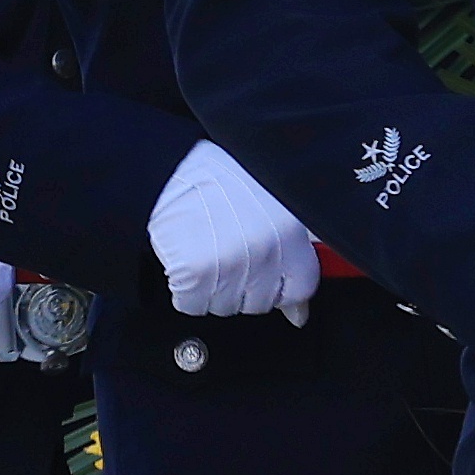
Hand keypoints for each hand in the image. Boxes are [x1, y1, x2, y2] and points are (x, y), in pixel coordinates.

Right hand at [148, 141, 318, 320]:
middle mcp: (265, 250)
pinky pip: (192, 305)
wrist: (172, 165)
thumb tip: (298, 309)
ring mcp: (231, 264)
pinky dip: (185, 289)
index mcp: (288, 230)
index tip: (273, 289)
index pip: (302, 288)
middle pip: (259, 303)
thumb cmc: (217, 176)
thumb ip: (287, 250)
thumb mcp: (268, 202)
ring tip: (205, 249)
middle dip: (243, 287)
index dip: (283, 291)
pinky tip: (187, 258)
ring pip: (225, 307)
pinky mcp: (196, 274)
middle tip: (227, 252)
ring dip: (212, 288)